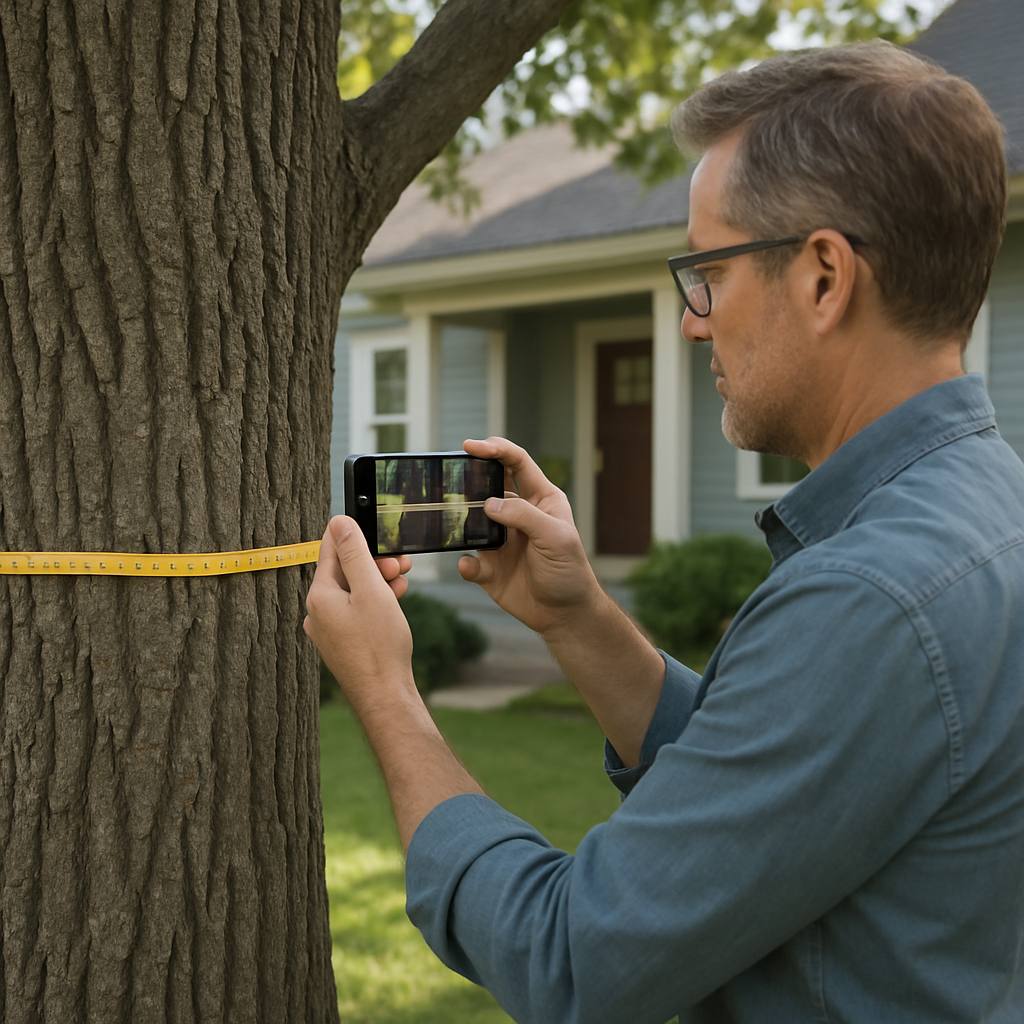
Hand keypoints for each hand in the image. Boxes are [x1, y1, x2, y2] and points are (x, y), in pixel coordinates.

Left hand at [304, 516, 416, 708]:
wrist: (385, 695)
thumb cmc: (380, 646)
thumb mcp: (372, 590)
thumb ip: (355, 553)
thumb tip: (339, 522)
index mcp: (319, 596)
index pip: (330, 550)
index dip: (354, 535)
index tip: (372, 525)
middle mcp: (317, 612)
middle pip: (344, 571)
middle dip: (374, 562)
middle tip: (400, 563)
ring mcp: (328, 629)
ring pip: (352, 592)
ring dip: (378, 581)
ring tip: (403, 582)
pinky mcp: (342, 642)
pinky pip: (355, 611)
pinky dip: (374, 602)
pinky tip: (394, 601)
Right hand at [459, 437, 602, 636]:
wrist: (565, 615)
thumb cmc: (570, 572)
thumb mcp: (556, 537)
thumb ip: (524, 516)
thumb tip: (489, 504)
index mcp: (540, 499)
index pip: (517, 463)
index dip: (496, 449)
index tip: (471, 446)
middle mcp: (517, 515)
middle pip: (488, 486)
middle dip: (470, 480)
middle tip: (452, 478)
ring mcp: (501, 541)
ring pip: (472, 522)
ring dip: (461, 521)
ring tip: (451, 521)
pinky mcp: (489, 568)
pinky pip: (469, 561)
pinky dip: (466, 564)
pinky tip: (469, 566)